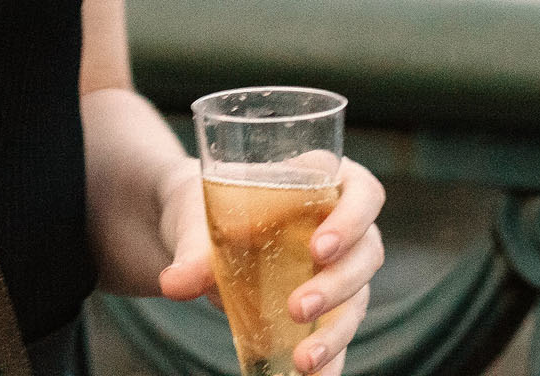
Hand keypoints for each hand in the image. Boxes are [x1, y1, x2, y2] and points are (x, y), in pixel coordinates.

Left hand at [155, 160, 385, 375]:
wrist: (192, 230)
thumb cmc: (205, 205)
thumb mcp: (197, 215)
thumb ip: (193, 248)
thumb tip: (174, 284)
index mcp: (320, 182)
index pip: (362, 192)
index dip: (351, 219)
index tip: (319, 247)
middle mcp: (340, 226)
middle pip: (366, 253)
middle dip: (337, 284)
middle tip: (298, 307)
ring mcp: (338, 269)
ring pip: (357, 299)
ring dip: (334, 332)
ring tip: (303, 360)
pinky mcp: (326, 307)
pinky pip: (338, 333)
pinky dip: (330, 359)